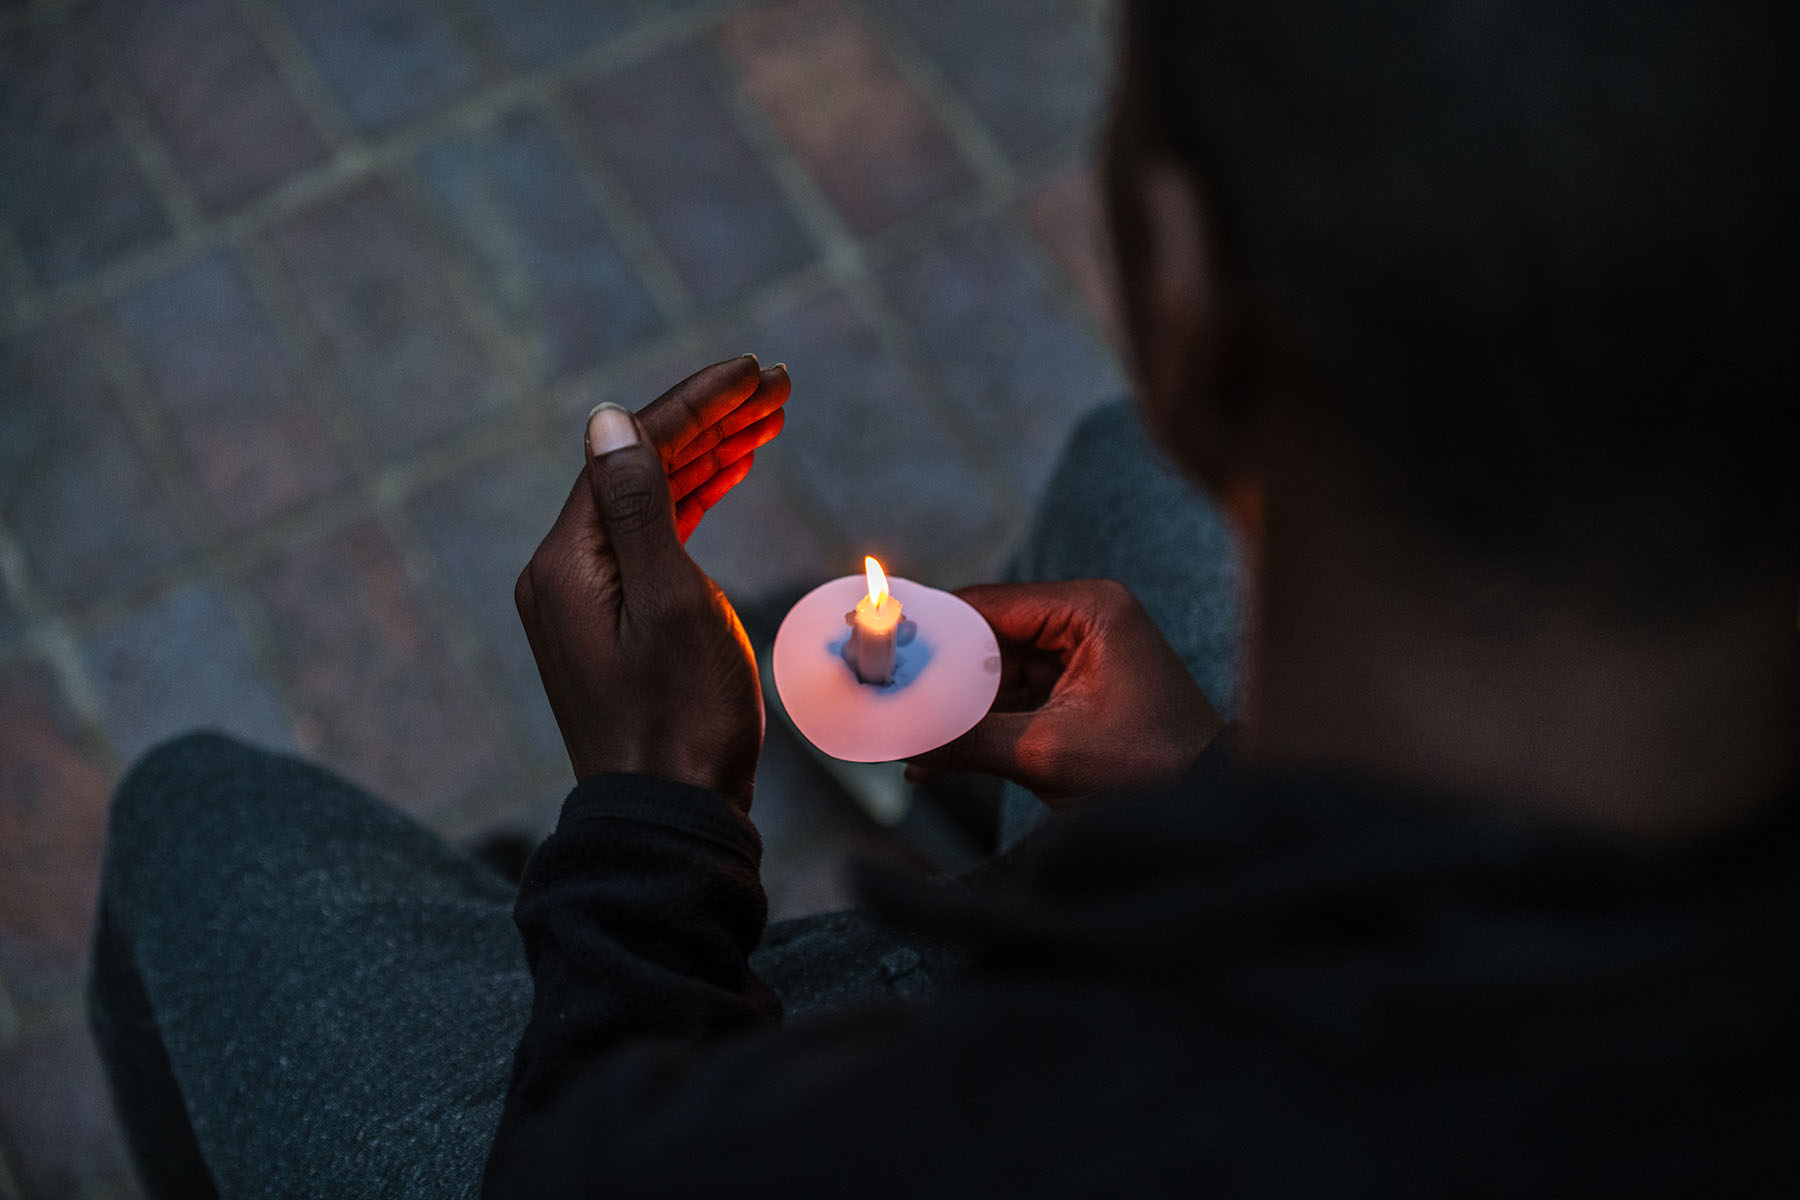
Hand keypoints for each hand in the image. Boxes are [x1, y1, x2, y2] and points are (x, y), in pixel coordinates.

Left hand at [517, 401, 765, 807]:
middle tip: (777, 386)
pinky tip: (733, 473)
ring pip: (652, 501)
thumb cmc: (682, 720)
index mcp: (567, 562)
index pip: (630, 451)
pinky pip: (653, 540)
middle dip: (711, 422)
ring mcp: (588, 599)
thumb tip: (606, 419)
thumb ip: (640, 507)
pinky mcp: (615, 623)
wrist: (671, 816)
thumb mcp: (672, 604)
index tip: (753, 370)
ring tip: (771, 417)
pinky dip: (696, 502)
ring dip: (710, 456)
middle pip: (640, 468)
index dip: (696, 404)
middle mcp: (565, 573)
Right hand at [907, 580, 1221, 805]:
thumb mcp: (1048, 753)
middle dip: (936, 676)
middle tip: (880, 698)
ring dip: (953, 709)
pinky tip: (934, 757)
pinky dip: (978, 726)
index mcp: (1090, 609)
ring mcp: (1082, 655)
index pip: (987, 605)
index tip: (874, 649)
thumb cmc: (1152, 770)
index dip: (927, 629)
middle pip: (985, 637)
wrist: (1211, 811)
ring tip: (901, 740)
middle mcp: (1086, 619)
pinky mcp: (1078, 691)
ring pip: (993, 672)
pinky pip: (1013, 699)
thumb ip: (968, 740)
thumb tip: (901, 741)